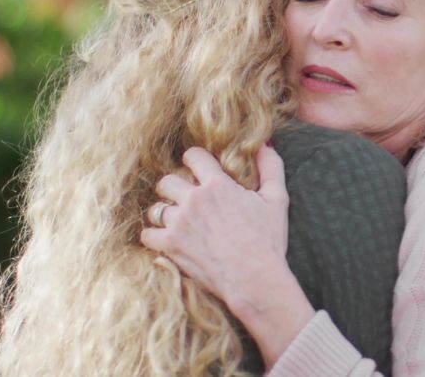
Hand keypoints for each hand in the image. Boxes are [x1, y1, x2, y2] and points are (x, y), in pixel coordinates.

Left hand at [140, 144, 314, 367]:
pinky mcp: (170, 246)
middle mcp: (193, 200)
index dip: (195, 160)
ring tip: (178, 222)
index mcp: (217, 185)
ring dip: (165, 213)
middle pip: (166, 180)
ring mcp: (179, 224)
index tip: (199, 169)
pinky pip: (147, 233)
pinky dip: (155, 236)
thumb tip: (264, 144)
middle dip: (175, 187)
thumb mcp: (277, 200)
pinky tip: (167, 239)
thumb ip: (271, 167)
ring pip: (155, 208)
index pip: (193, 155)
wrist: (254, 279)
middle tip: (186, 199)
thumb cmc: (268, 240)